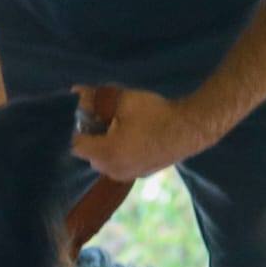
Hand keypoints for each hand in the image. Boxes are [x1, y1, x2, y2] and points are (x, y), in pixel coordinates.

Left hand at [69, 85, 217, 181]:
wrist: (191, 129)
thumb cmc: (156, 113)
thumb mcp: (123, 101)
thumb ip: (96, 98)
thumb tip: (74, 91)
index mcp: (108, 153)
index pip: (75, 146)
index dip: (75, 130)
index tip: (82, 117)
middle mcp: (114, 170)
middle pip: (88, 154)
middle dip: (90, 137)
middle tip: (100, 119)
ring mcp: (127, 175)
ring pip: (103, 161)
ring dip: (103, 146)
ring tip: (116, 127)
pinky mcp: (139, 175)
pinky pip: (117, 165)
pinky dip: (117, 153)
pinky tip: (129, 137)